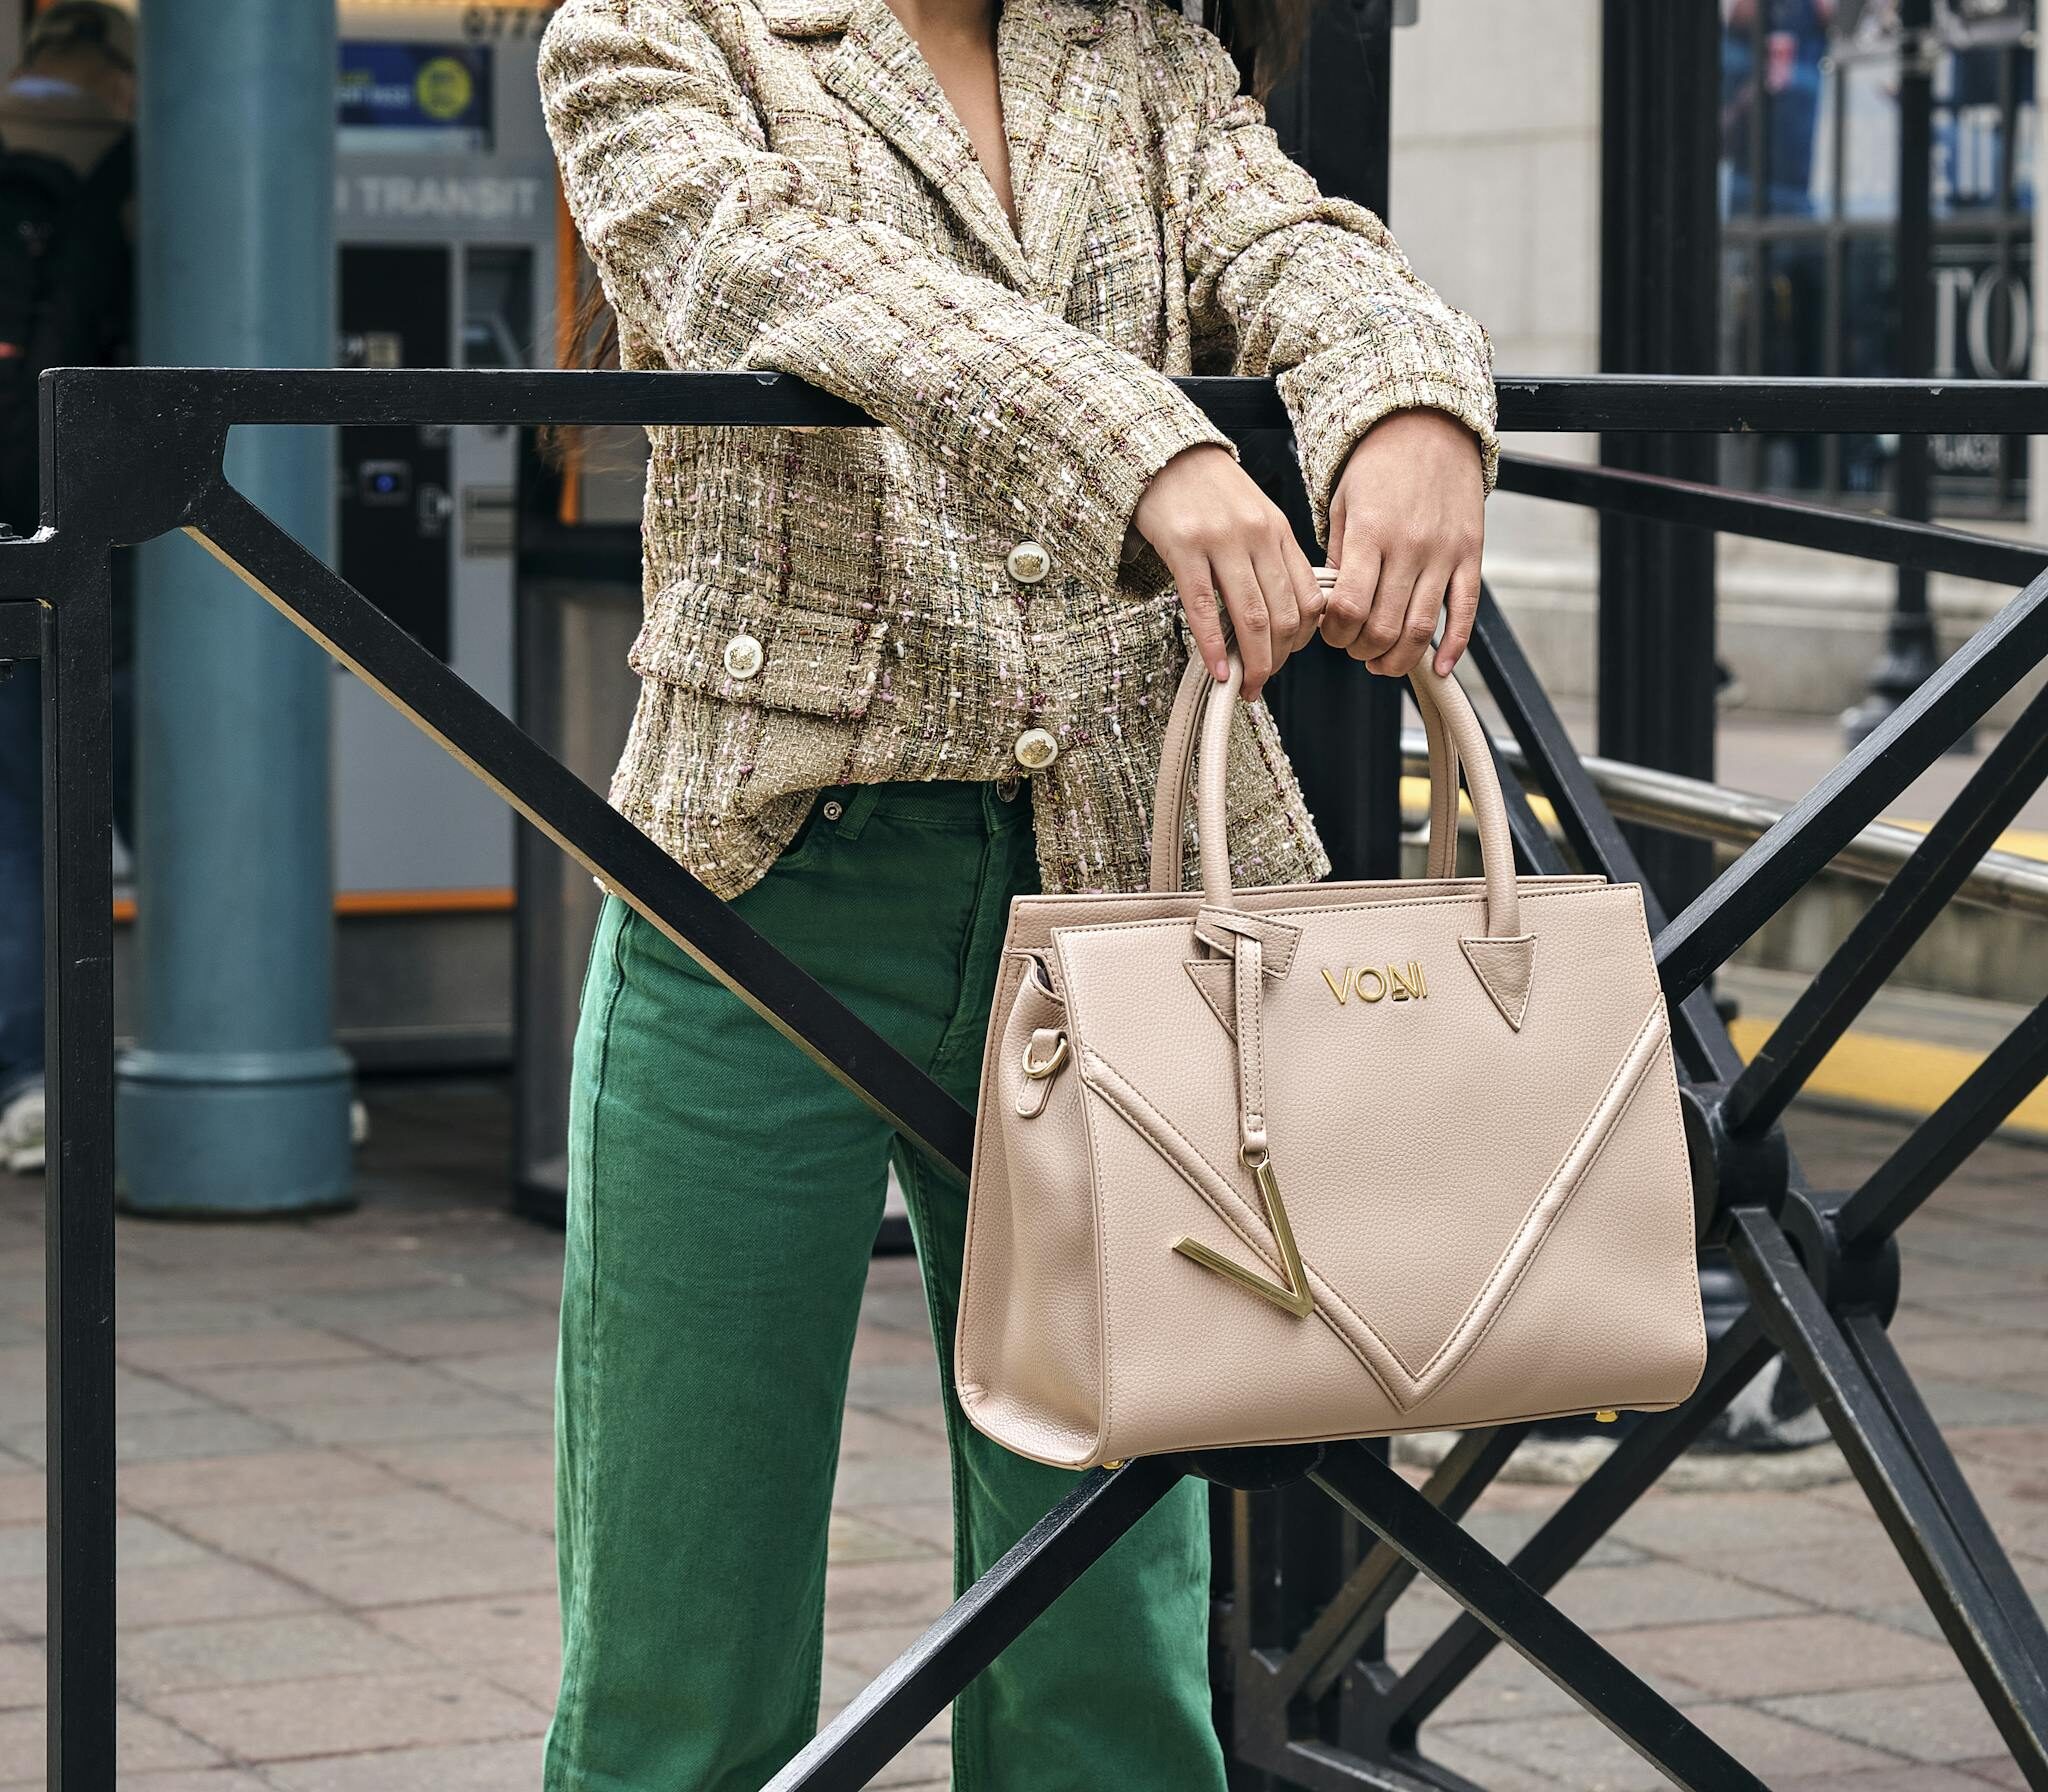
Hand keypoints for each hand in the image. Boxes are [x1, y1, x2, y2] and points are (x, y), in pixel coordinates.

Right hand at [1130, 443, 1321, 702]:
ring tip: (1244, 686)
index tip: (1285, 658)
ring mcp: (1221, 541)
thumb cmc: (1207, 491)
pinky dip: (1213, 646)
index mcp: (1279, 531)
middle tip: (1261, 683)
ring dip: (1252, 662)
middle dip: (1276, 660)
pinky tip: (1217, 669)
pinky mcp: (1183, 547)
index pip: (1310, 598)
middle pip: (1283, 615)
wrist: (1163, 454)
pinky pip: (1204, 607)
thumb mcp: (1253, 516)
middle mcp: (1257, 535)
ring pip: (1251, 617)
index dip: (1303, 640)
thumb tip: (1283, 616)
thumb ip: (1271, 558)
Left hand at [1318, 409, 1485, 678]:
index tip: (1330, 633)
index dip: (1334, 633)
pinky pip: (1465, 612)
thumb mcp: (1343, 503)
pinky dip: (1453, 647)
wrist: (1429, 426)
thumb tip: (1336, 608)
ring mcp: (1444, 553)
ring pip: (1421, 629)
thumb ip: (1340, 556)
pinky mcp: (1470, 555)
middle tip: (1354, 648)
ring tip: (1381, 662)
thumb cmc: (1378, 465)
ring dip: (1397, 659)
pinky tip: (1440, 667)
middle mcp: (1410, 547)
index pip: (1348, 607)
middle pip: (1384, 627)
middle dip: (1361, 650)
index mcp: (1371, 533)